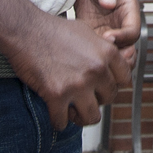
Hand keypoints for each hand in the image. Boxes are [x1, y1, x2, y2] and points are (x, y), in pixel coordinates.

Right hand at [4, 11, 130, 127]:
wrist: (27, 31)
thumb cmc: (53, 30)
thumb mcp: (87, 32)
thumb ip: (102, 49)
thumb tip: (111, 63)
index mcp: (107, 53)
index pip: (125, 79)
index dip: (113, 83)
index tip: (103, 85)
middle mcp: (96, 70)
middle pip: (109, 98)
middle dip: (97, 99)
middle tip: (84, 96)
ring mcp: (78, 84)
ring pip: (92, 117)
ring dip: (82, 116)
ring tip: (73, 110)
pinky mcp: (57, 96)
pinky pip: (62, 122)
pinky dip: (58, 121)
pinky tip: (55, 113)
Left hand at [80, 0, 140, 69]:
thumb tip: (108, 2)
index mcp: (129, 10)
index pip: (133, 31)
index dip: (123, 37)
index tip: (108, 36)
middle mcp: (120, 23)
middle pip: (126, 48)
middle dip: (118, 56)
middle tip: (102, 56)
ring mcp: (107, 28)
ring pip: (112, 52)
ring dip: (104, 58)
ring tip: (90, 57)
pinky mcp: (93, 31)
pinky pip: (95, 48)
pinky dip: (91, 54)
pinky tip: (79, 52)